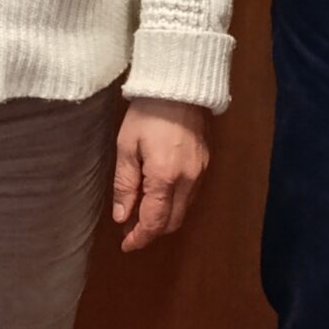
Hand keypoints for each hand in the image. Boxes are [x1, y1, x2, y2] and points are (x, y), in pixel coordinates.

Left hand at [113, 98, 210, 251]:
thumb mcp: (126, 146)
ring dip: (164, 218)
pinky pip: (191, 195)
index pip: (154, 222)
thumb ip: (125, 184)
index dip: (139, 238)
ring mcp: (201, 173)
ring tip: (142, 211)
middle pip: (172, 222)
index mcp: (165, 177)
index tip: (126, 244)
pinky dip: (175, 203)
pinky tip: (160, 194)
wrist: (179, 84)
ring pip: (184, 211)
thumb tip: (123, 216)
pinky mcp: (206, 164)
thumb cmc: (147, 113)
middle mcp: (188, 180)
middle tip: (130, 228)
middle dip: (151, 231)